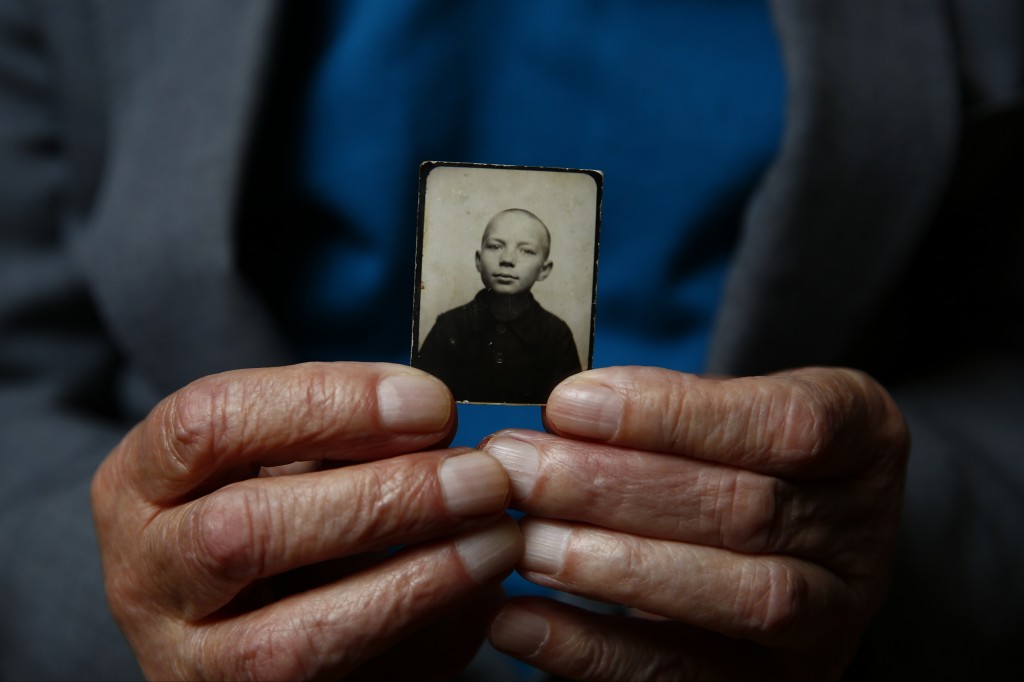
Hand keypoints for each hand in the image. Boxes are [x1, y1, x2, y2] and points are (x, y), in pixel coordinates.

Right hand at [92, 362, 521, 679]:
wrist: (246, 625)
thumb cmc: (280, 515)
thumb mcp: (288, 461)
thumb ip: (343, 439)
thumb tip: (437, 416)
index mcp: (142, 479)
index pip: (211, 420)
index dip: (329, 404)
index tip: (431, 402)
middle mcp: (141, 571)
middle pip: (243, 529)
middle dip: (382, 496)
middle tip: (482, 475)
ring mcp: (182, 658)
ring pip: (288, 631)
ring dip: (412, 573)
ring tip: (498, 532)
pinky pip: (332, 674)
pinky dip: (413, 624)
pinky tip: (476, 584)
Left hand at [481, 366, 908, 680]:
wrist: (781, 541)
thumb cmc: (735, 455)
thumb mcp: (726, 410)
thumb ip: (663, 412)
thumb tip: (560, 415)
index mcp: (864, 439)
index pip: (785, 423)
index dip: (673, 413)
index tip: (567, 404)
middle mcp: (862, 533)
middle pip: (749, 510)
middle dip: (615, 488)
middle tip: (517, 469)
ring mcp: (832, 619)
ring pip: (738, 598)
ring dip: (612, 569)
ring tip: (520, 541)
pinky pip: (688, 676)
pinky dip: (595, 653)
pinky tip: (519, 623)